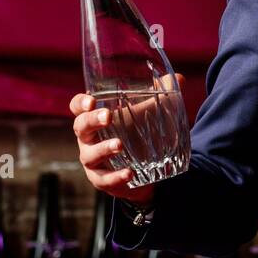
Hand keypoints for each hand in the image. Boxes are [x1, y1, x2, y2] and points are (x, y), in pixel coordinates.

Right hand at [70, 73, 185, 207]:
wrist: (147, 171)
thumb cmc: (139, 133)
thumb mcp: (151, 113)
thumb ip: (164, 94)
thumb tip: (179, 78)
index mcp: (95, 118)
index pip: (78, 107)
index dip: (81, 103)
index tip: (92, 100)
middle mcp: (88, 138)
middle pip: (81, 126)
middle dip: (92, 120)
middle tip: (108, 117)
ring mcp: (92, 160)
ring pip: (89, 154)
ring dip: (104, 148)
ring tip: (120, 145)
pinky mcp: (101, 180)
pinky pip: (104, 179)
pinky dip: (115, 176)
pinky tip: (129, 173)